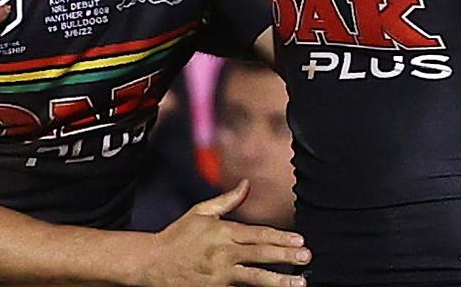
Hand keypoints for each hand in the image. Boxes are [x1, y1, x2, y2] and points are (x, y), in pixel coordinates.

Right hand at [141, 180, 309, 286]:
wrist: (153, 263)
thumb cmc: (178, 236)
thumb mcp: (200, 212)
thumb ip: (227, 200)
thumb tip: (246, 184)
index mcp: (222, 232)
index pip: (257, 235)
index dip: (280, 238)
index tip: (300, 240)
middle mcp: (223, 253)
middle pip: (260, 255)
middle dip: (286, 256)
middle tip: (307, 258)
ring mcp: (220, 275)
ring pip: (255, 278)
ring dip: (279, 281)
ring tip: (299, 283)